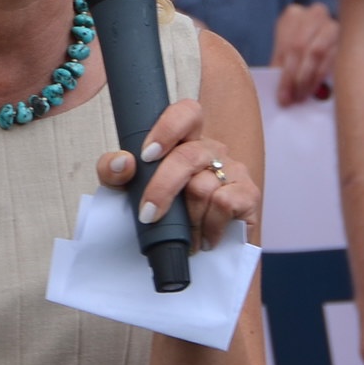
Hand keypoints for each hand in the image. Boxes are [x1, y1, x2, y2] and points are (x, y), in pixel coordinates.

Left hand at [96, 99, 259, 251]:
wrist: (198, 252)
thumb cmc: (162, 212)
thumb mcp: (128, 190)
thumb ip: (114, 172)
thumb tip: (123, 161)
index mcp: (184, 139)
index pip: (186, 112)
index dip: (168, 128)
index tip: (147, 155)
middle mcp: (210, 149)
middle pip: (188, 156)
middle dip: (162, 188)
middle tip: (148, 214)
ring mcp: (233, 169)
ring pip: (202, 187)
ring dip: (187, 219)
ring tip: (184, 235)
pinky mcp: (249, 194)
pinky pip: (223, 204)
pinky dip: (208, 226)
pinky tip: (205, 238)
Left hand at [270, 2, 337, 105]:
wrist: (323, 34)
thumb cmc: (300, 46)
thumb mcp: (287, 51)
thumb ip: (283, 66)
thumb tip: (283, 93)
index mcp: (293, 15)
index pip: (287, 46)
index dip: (284, 75)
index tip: (282, 97)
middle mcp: (315, 15)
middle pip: (301, 47)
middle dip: (295, 78)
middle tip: (292, 99)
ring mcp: (333, 24)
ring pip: (318, 53)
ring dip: (310, 79)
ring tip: (303, 96)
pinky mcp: (348, 37)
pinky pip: (335, 58)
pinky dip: (325, 75)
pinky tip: (319, 89)